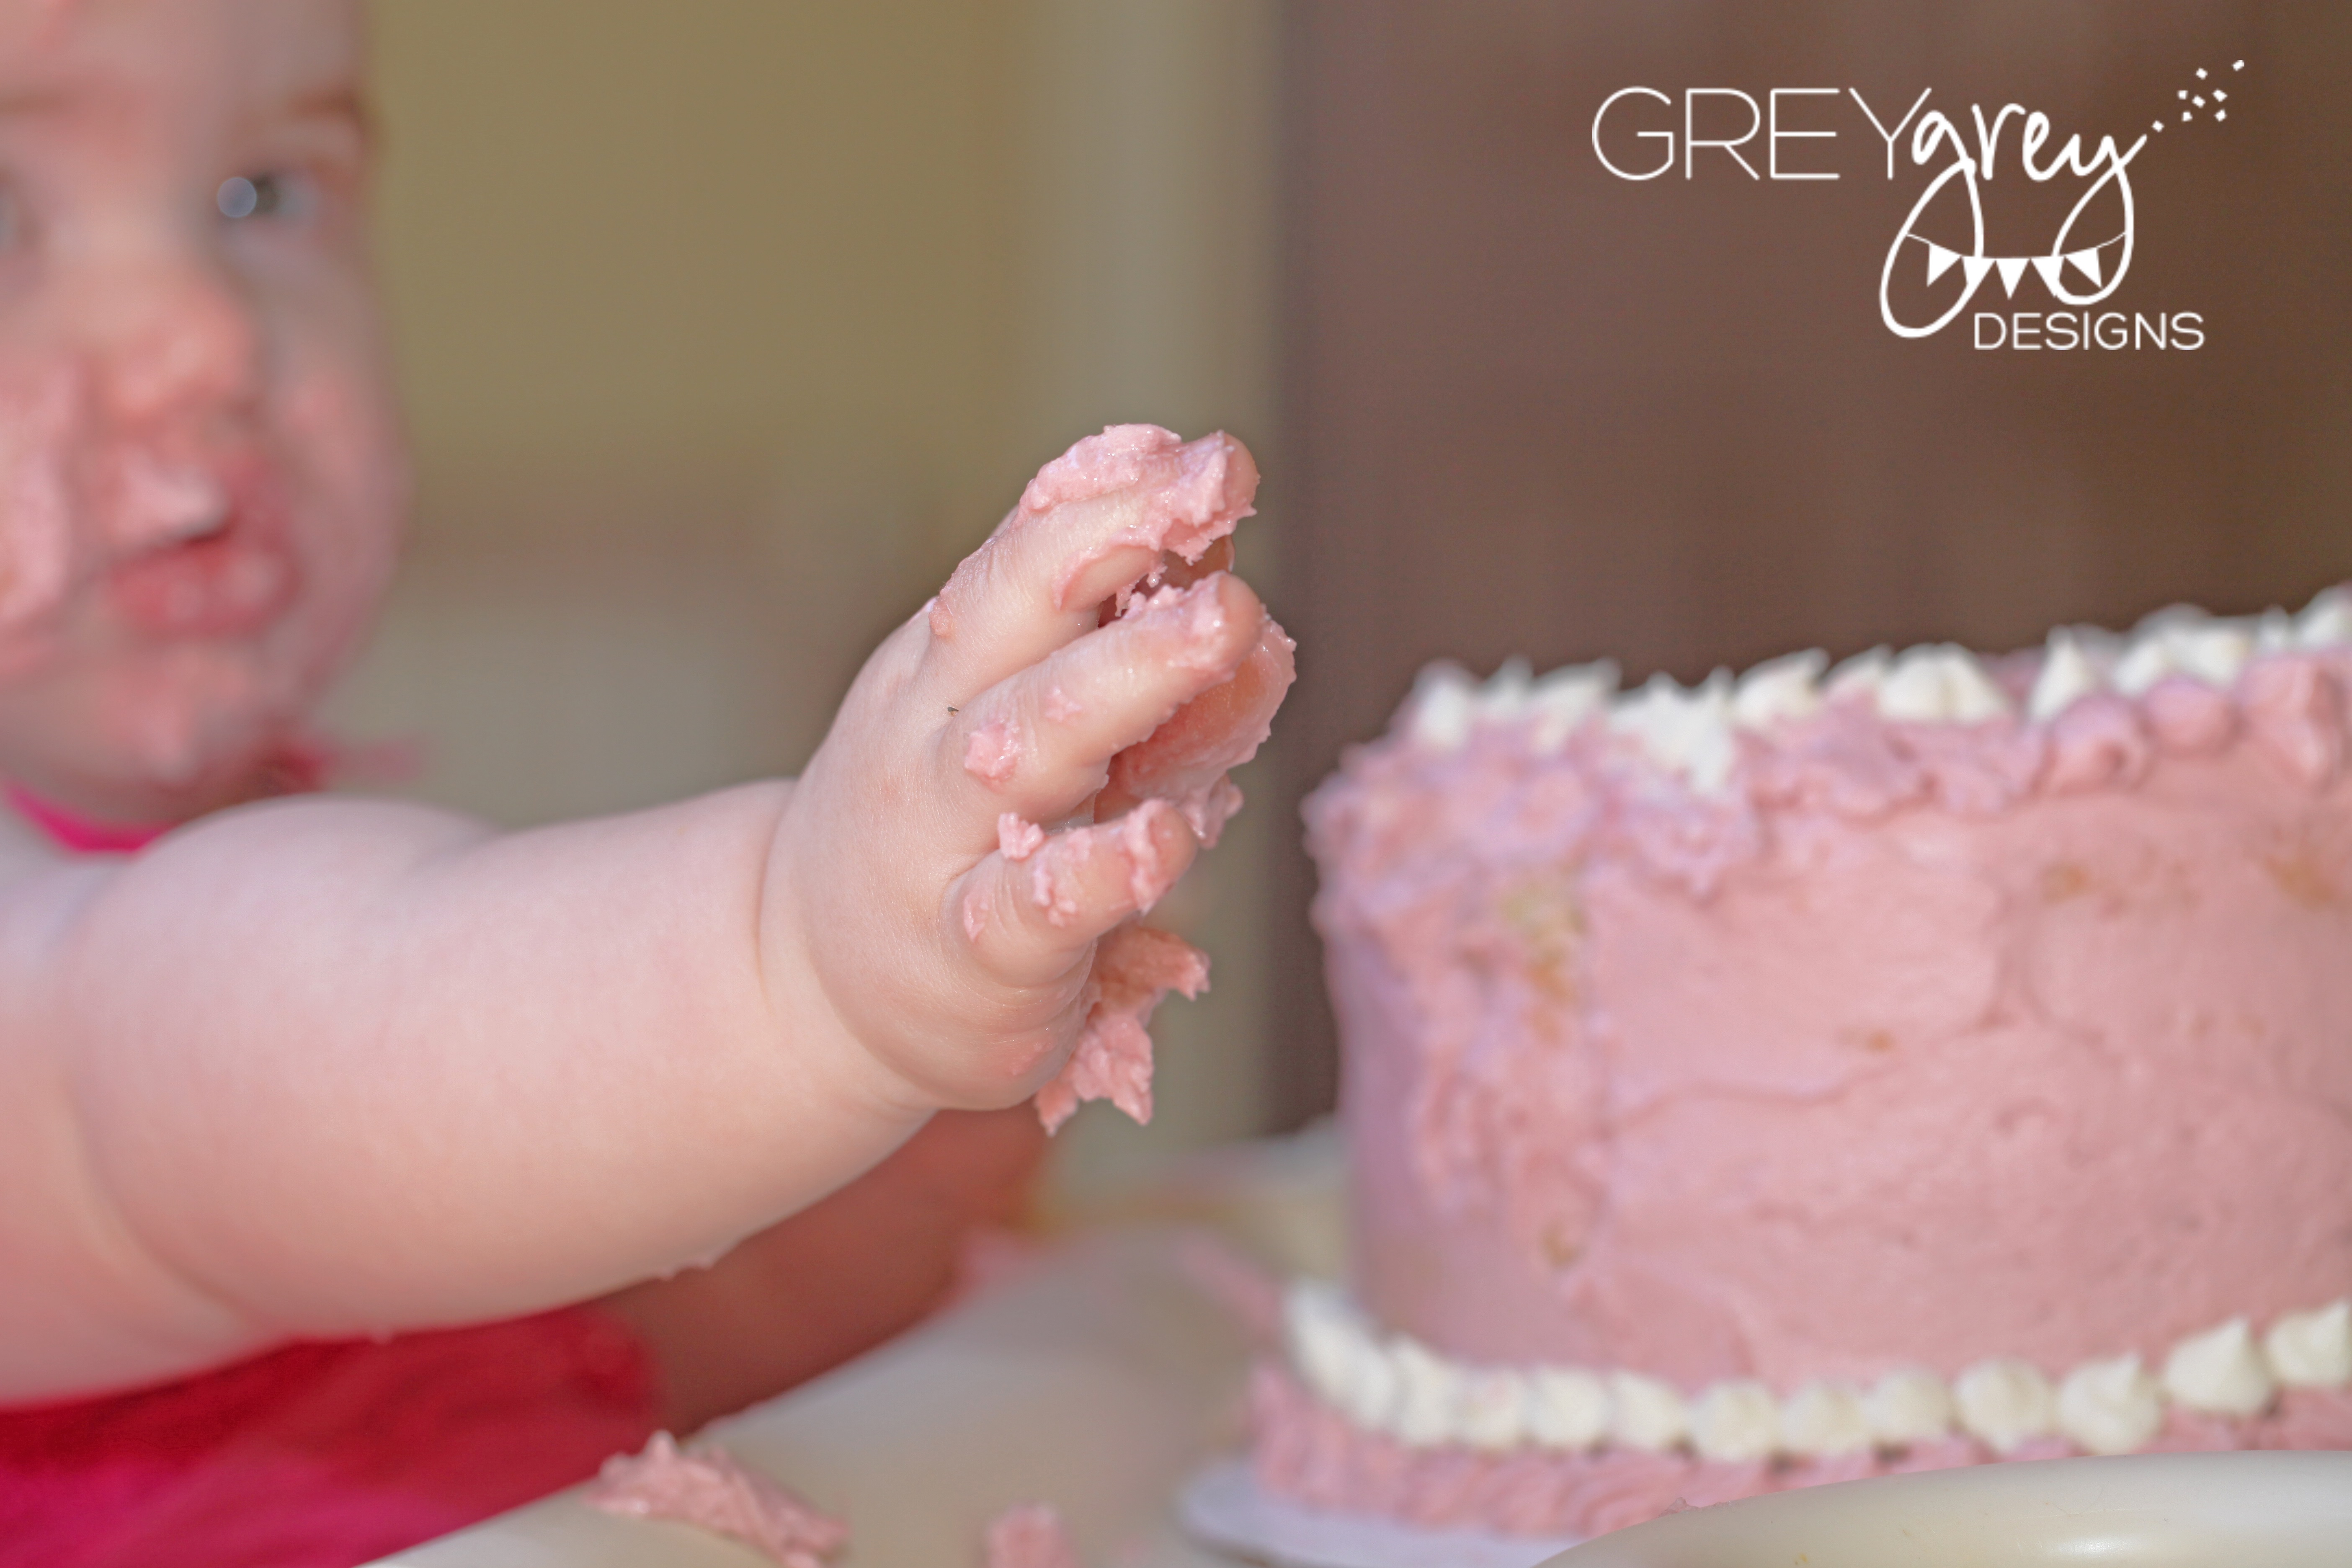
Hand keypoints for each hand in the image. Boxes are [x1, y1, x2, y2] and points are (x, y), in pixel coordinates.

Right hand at [765, 426, 1292, 1120]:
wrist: (808, 990)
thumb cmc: (951, 835)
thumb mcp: (1014, 719)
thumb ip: (1116, 639)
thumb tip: (1221, 534)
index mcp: (949, 663)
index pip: (1022, 561)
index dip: (1113, 500)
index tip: (1209, 456)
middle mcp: (937, 736)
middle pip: (1018, 624)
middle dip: (1118, 548)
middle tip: (1220, 495)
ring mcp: (947, 846)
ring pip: (1030, 745)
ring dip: (1133, 674)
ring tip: (1226, 623)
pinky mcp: (974, 956)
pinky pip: (1032, 906)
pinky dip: (1099, 869)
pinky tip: (1164, 839)